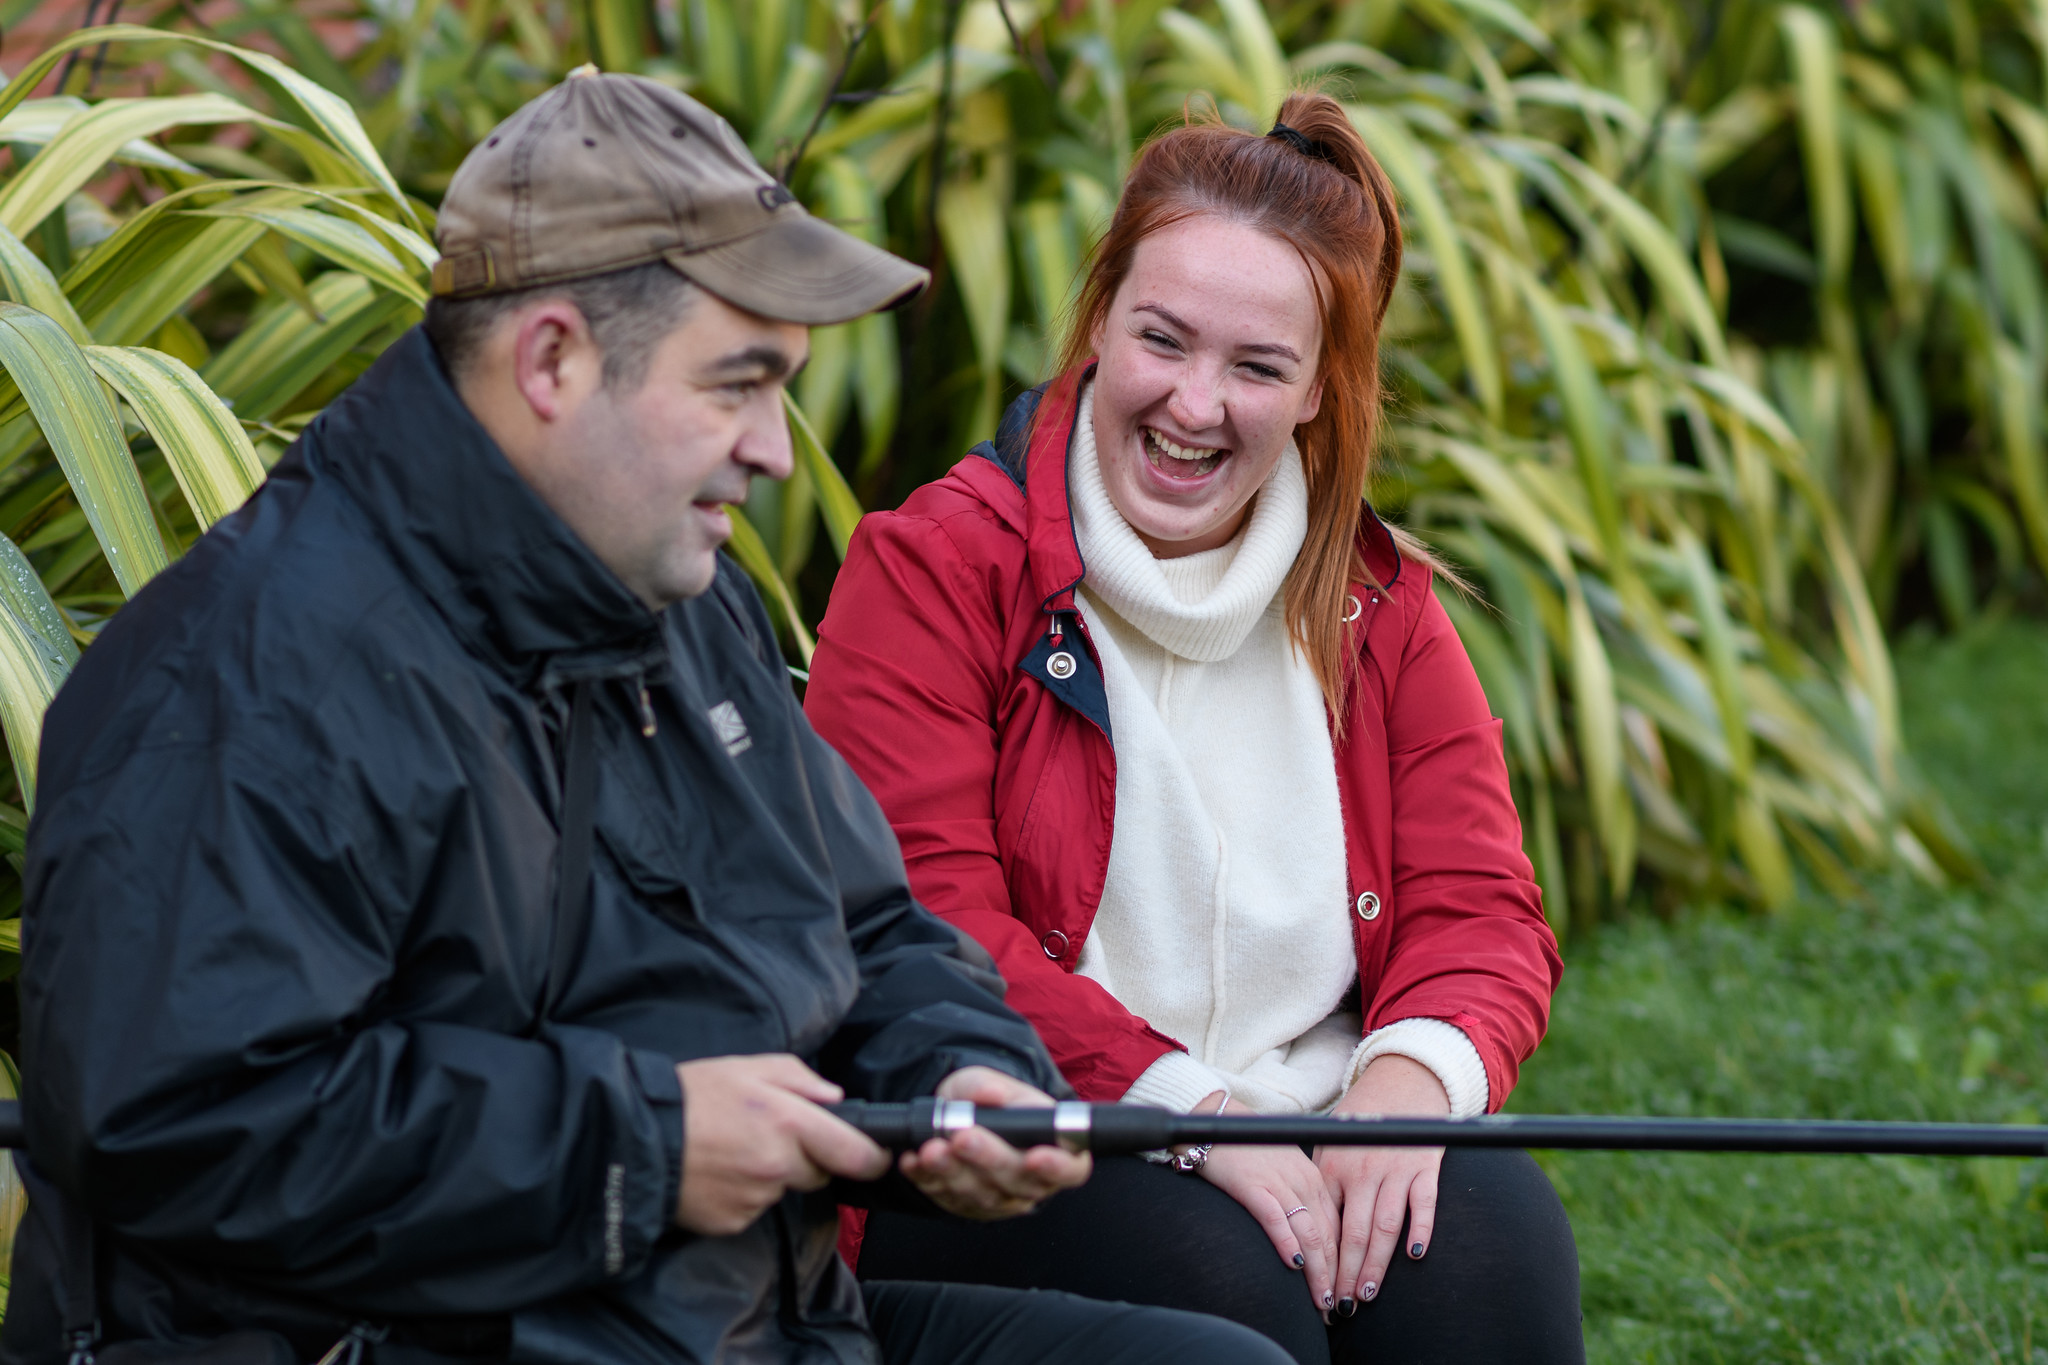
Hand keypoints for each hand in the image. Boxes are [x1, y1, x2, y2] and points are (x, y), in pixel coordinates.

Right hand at [674, 1054, 889, 1234]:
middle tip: (771, 1136)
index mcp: (788, 1123)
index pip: (856, 1155)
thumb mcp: (747, 1067)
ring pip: (782, 1190)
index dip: (872, 1158)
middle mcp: (777, 1166)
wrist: (633, 1139)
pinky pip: (752, 1209)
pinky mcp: (732, 1222)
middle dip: (807, 1158)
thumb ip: (800, 1079)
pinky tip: (717, 1172)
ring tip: (732, 1150)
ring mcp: (755, 1199)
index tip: (875, 1156)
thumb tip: (834, 1099)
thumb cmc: (690, 1096)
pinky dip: (742, 1194)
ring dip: (770, 1174)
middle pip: (819, 1174)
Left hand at [897, 1067, 1091, 1218]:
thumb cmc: (987, 1099)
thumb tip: (992, 1095)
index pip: (1070, 1168)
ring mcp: (997, 1199)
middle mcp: (1031, 1182)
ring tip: (931, 1148)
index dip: (1056, 1167)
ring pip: (979, 1194)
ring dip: (952, 1172)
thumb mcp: (987, 1081)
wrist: (957, 1114)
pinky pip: (944, 1197)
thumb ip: (989, 1086)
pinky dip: (927, 1179)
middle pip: (1017, 1182)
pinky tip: (913, 1161)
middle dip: (988, 1159)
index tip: (1035, 1157)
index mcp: (1055, 1149)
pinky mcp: (963, 1205)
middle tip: (963, 1138)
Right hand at [1193, 1094, 1342, 1317]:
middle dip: (1335, 1278)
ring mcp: (1279, 1183)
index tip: (1343, 1294)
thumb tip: (1311, 1241)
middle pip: (1328, 1237)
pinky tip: (1294, 1266)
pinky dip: (1287, 1244)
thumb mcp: (1284, 1172)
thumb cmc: (1249, 1152)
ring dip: (1318, 1273)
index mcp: (1314, 1180)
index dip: (1343, 1266)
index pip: (1337, 1230)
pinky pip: (1275, 1218)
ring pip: (1309, 1234)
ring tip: (1320, 1302)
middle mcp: (1303, 1182)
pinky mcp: (1253, 1184)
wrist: (1216, 1122)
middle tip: (1337, 1311)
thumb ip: (1300, 1200)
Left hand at [1316, 1055, 1449, 1311]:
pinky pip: (1423, 1204)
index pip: (1324, 1222)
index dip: (1320, 1258)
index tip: (1315, 1286)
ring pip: (1385, 1227)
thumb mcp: (1329, 1146)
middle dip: (1346, 1273)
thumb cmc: (1359, 1124)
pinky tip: (1415, 1256)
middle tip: (1341, 1306)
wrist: (1400, 1087)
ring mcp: (1395, 1170)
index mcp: (1333, 1167)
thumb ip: (1320, 1182)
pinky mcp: (1425, 1168)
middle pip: (1353, 1233)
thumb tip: (1299, 1224)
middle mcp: (1362, 1170)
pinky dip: (1421, 1230)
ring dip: (1376, 1264)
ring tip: (1367, 1294)